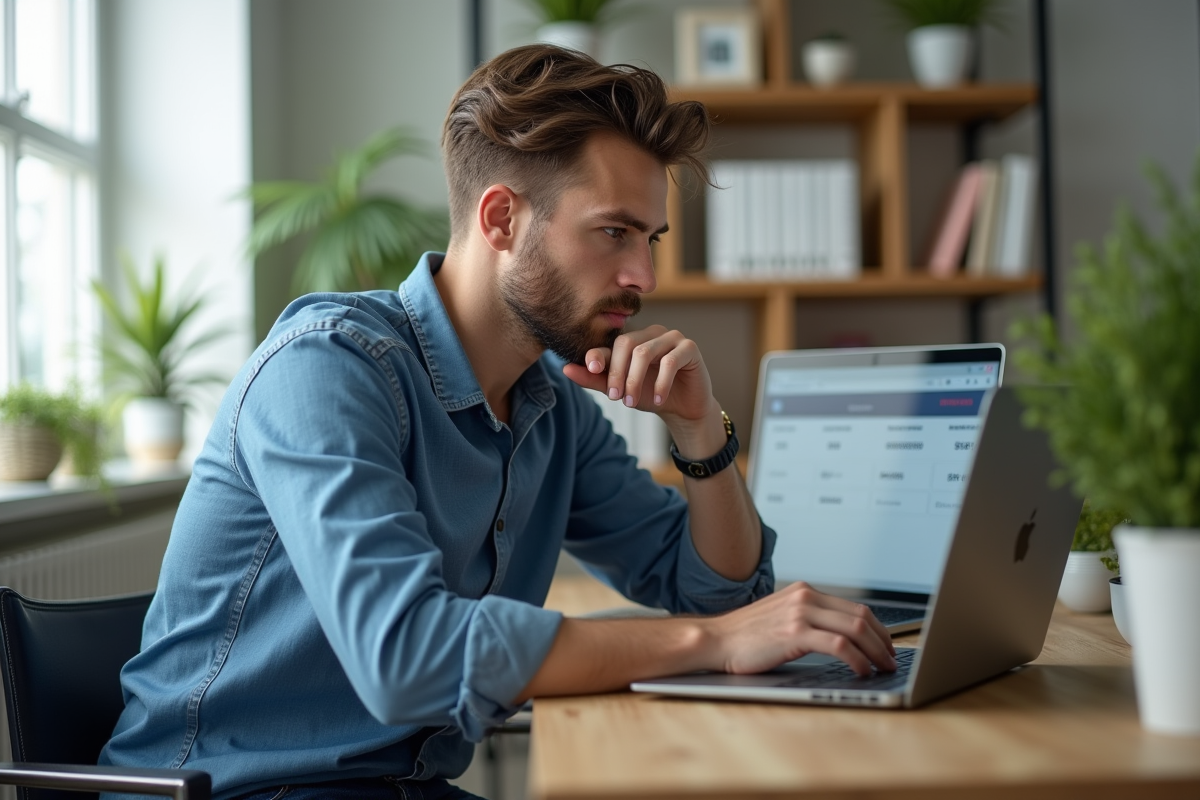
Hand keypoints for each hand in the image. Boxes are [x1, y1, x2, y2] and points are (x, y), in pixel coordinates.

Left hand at [562, 325, 717, 428]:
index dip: (599, 354)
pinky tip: (658, 399)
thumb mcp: (620, 390)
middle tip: (614, 397)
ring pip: (645, 352)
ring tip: (632, 403)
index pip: (612, 342)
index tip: (591, 369)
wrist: (683, 409)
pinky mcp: (689, 348)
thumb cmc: (650, 395)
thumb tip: (565, 369)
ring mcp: (672, 337)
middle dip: (617, 373)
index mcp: (634, 340)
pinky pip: (671, 361)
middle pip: (626, 344)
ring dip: (635, 380)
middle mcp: (651, 333)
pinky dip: (661, 383)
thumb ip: (595, 379)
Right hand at [701, 582, 897, 676]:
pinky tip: (861, 671)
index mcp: (805, 592)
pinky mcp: (795, 633)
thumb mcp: (782, 618)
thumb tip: (840, 639)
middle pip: (862, 616)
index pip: (855, 608)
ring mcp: (800, 613)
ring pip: (856, 629)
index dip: (878, 629)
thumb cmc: (745, 636)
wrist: (715, 640)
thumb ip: (808, 620)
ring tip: (882, 668)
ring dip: (876, 652)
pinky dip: (857, 660)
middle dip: (884, 642)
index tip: (887, 647)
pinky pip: (839, 645)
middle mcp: (806, 597)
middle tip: (891, 660)